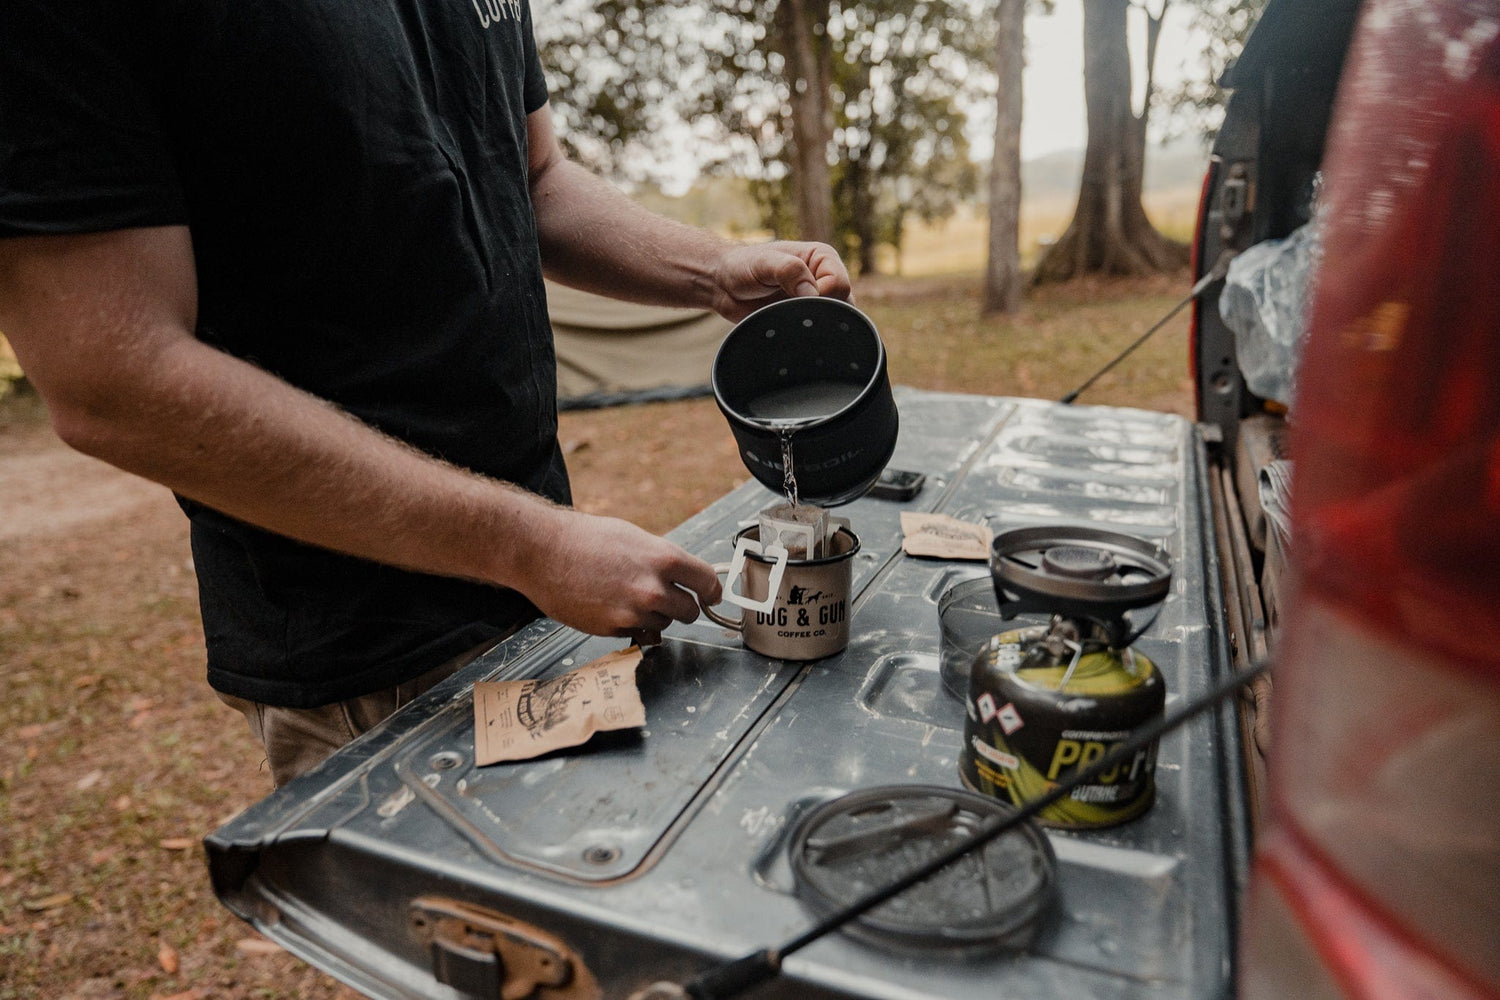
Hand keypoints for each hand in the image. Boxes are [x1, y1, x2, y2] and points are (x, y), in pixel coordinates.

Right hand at [518, 507, 722, 644]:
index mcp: (664, 559)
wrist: (543, 552)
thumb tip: (685, 577)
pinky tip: (612, 605)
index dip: (711, 591)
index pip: (707, 582)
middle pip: (690, 612)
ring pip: (664, 624)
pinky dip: (632, 624)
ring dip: (654, 615)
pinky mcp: (614, 629)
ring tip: (628, 594)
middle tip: (667, 597)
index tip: (711, 596)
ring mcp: (634, 612)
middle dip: (682, 606)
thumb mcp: (635, 538)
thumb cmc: (586, 539)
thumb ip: (663, 560)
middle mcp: (653, 589)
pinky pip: (638, 633)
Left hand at [710, 241, 852, 321]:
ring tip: (785, 318)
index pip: (840, 285)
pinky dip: (807, 337)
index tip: (795, 297)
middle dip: (819, 314)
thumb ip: (789, 271)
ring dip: (812, 326)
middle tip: (788, 310)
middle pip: (843, 306)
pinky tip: (788, 332)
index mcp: (822, 258)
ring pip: (834, 323)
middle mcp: (825, 279)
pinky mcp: (806, 319)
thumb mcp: (764, 262)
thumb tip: (812, 293)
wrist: (722, 285)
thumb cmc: (742, 266)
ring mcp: (817, 301)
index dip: (821, 296)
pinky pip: (818, 334)